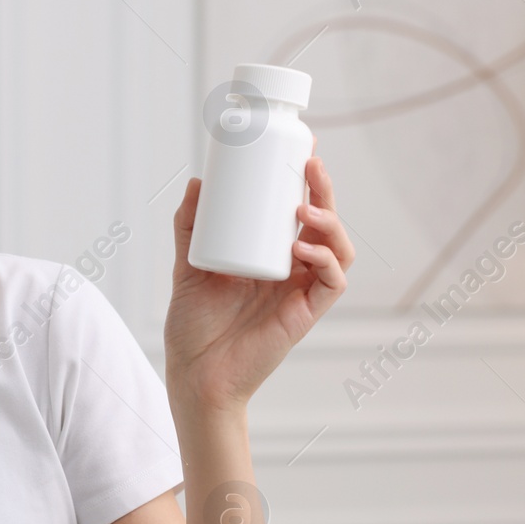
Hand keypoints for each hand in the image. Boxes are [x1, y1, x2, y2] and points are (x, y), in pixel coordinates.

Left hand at [164, 157, 353, 413]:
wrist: (195, 375)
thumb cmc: (193, 327)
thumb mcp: (187, 267)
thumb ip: (190, 228)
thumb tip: (196, 182)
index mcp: (269, 255)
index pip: (297, 211)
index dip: (307, 181)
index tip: (303, 148)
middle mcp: (291, 270)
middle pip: (324, 222)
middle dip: (324, 190)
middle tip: (310, 165)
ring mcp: (301, 292)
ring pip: (337, 248)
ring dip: (329, 223)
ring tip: (305, 208)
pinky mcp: (306, 314)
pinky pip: (331, 282)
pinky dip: (324, 260)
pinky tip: (303, 248)